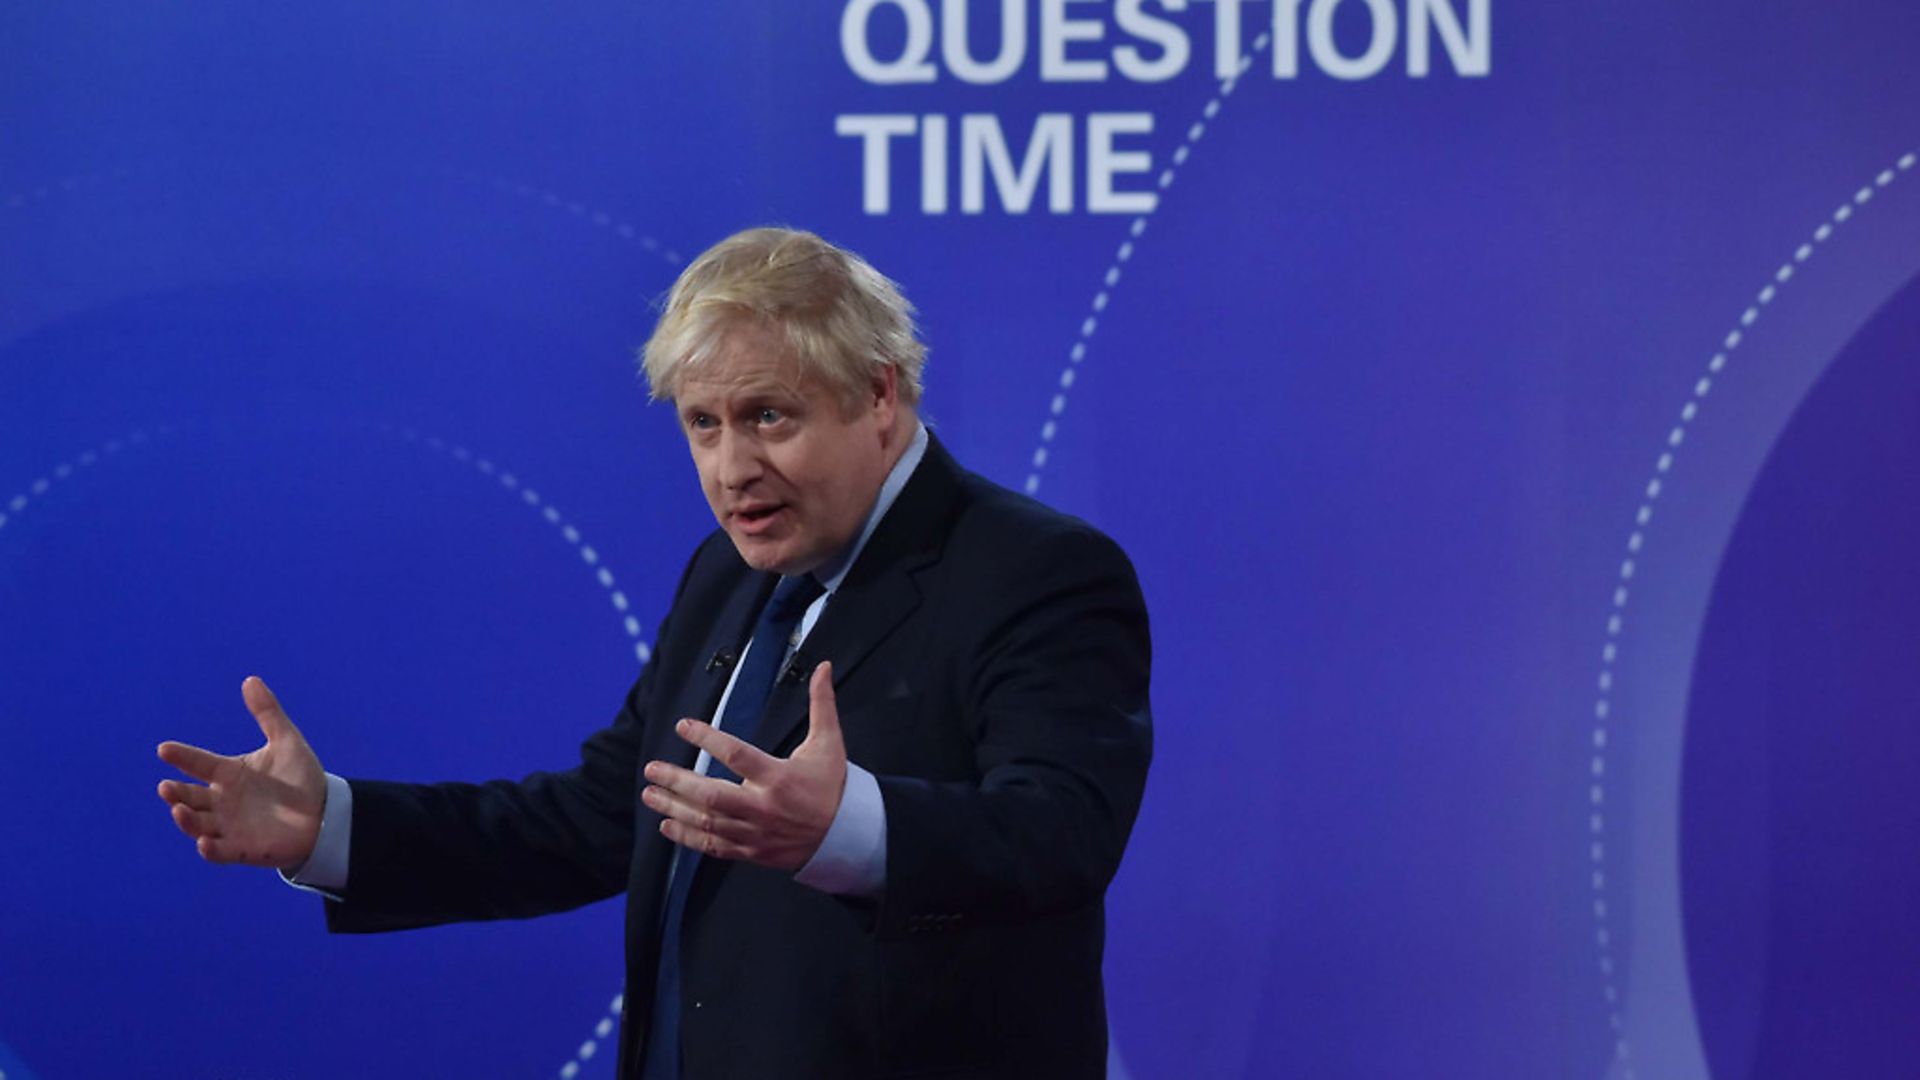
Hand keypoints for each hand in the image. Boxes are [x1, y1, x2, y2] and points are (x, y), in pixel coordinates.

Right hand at [156, 676, 326, 869]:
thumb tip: (250, 680)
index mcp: (228, 773)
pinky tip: (204, 842)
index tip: (164, 748)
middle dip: (175, 793)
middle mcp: (222, 800)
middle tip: (167, 787)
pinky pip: (219, 852)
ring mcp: (229, 826)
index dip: (182, 756)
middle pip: (189, 797)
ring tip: (179, 809)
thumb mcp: (287, 742)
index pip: (199, 763)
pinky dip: (210, 849)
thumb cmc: (301, 778)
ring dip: (185, 819)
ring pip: (197, 824)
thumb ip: (268, 713)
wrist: (326, 812)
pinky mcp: (242, 849)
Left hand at [642, 661, 846, 870]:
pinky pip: (713, 846)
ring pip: (707, 822)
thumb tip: (824, 666)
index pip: (735, 754)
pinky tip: (667, 824)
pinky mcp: (751, 851)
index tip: (683, 726)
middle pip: (711, 795)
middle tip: (652, 768)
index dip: (706, 738)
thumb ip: (821, 703)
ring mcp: (755, 832)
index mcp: (779, 777)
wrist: (846, 835)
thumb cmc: (833, 786)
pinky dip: (687, 837)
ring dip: (674, 808)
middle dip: (677, 782)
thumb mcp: (829, 742)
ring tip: (649, 794)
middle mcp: (763, 807)